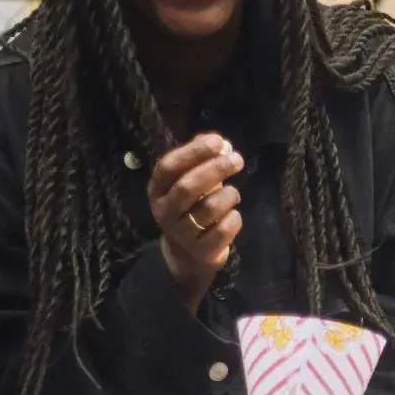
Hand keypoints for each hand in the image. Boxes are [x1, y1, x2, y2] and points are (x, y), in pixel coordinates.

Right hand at [148, 134, 244, 309]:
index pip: (169, 167)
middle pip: (187, 187)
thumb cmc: (192, 207)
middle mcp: (165, 212)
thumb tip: (221, 142)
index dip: (193, 152)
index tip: (217, 141)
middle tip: (237, 159)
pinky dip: (234, 218)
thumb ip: (203, 159)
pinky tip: (233, 215)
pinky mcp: (201, 251)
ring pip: (208, 208)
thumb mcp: (191, 180)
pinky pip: (223, 230)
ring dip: (228, 195)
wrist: (189, 253)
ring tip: (233, 193)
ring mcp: (181, 234)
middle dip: (215, 169)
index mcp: (157, 190)